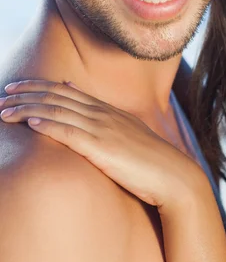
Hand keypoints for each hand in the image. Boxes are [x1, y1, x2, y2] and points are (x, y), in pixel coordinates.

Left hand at [0, 80, 204, 211]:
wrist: (172, 175)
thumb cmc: (150, 160)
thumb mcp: (127, 135)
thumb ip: (107, 122)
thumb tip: (94, 122)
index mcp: (107, 110)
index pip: (66, 90)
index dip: (39, 86)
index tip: (19, 86)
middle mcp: (102, 113)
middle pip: (57, 96)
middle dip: (27, 92)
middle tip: (4, 91)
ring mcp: (102, 128)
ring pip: (57, 111)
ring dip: (27, 108)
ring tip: (5, 110)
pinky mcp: (102, 147)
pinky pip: (69, 132)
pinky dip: (48, 125)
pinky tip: (31, 123)